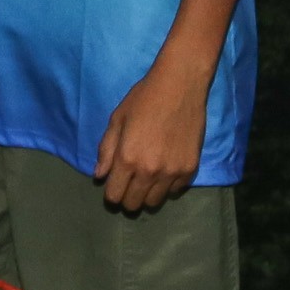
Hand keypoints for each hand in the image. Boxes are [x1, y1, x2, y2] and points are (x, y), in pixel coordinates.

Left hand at [95, 62, 209, 212]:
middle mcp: (149, 171)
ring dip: (148, 193)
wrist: (180, 85)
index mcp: (127, 159)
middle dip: (128, 196)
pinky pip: (175, 191)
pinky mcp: (190, 169)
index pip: (114, 196)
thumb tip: (99, 176)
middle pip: (134, 204)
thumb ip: (106, 150)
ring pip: (155, 202)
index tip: (115, 184)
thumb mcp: (117, 120)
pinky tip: (166, 169)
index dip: (111, 192)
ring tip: (148, 178)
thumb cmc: (144, 98)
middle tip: (130, 182)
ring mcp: (172, 172)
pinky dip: (168, 185)